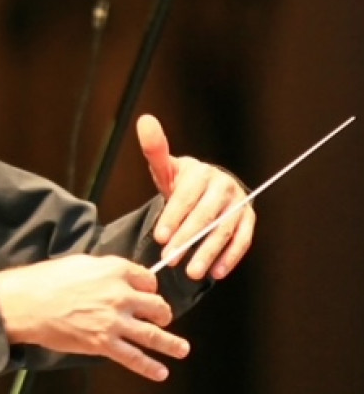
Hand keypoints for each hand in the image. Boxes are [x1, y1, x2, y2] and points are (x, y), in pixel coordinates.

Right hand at [0, 253, 189, 381]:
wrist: (27, 303)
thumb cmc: (47, 280)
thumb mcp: (80, 263)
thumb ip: (105, 269)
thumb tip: (116, 277)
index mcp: (115, 271)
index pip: (147, 278)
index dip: (149, 285)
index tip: (148, 291)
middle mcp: (121, 295)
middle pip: (156, 305)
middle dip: (162, 312)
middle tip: (162, 317)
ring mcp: (114, 322)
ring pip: (152, 334)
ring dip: (171, 343)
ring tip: (182, 349)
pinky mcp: (103, 344)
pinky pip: (134, 358)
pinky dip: (149, 367)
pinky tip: (161, 372)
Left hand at [136, 113, 254, 279]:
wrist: (203, 190)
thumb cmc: (180, 182)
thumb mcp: (165, 169)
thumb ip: (155, 150)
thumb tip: (145, 120)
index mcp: (201, 172)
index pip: (186, 196)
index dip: (173, 217)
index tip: (160, 237)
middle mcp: (223, 185)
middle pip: (205, 215)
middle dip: (187, 239)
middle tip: (170, 259)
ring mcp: (239, 202)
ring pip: (224, 229)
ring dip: (209, 252)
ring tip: (192, 273)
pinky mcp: (248, 218)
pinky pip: (243, 239)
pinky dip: (230, 256)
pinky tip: (216, 272)